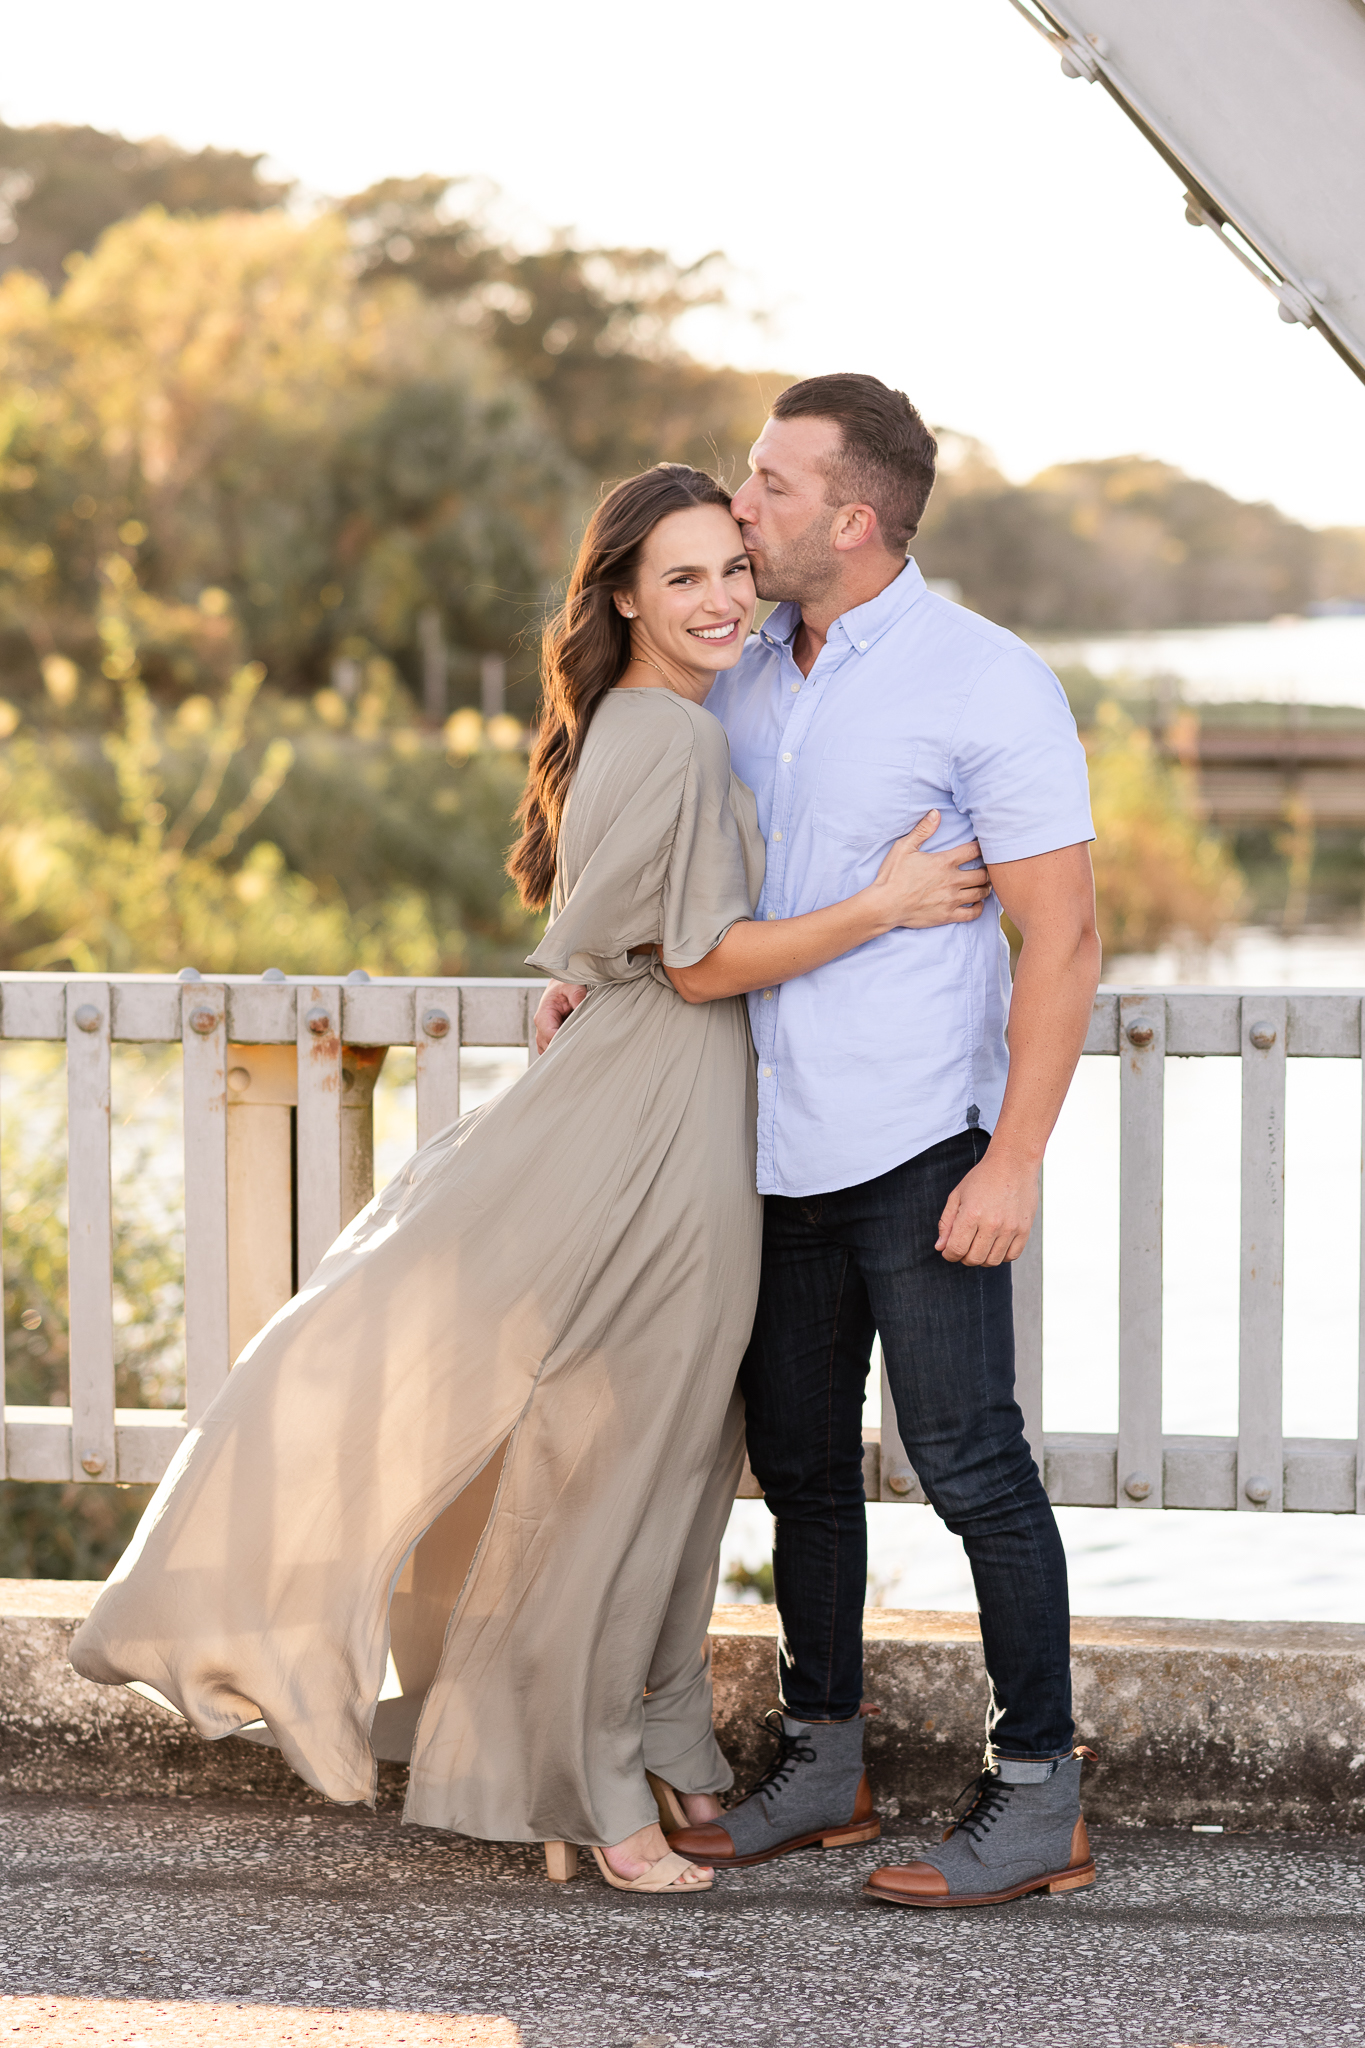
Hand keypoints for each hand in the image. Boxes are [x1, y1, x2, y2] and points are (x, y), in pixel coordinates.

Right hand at [534, 980, 587, 1053]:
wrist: (562, 983)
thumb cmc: (566, 985)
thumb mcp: (573, 987)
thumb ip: (578, 998)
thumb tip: (583, 1010)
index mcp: (544, 1015)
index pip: (550, 1036)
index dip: (563, 1042)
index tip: (578, 1044)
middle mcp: (541, 1025)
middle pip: (547, 1046)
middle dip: (563, 1049)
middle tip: (581, 1049)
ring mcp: (543, 1031)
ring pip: (548, 1050)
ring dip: (561, 1051)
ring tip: (577, 1049)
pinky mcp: (548, 1034)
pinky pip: (551, 1048)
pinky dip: (560, 1049)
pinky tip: (573, 1045)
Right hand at [869, 811, 990, 930]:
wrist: (884, 905)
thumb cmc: (892, 876)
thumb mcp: (904, 848)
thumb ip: (922, 830)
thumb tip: (936, 813)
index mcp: (944, 862)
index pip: (973, 850)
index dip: (982, 847)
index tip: (983, 847)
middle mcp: (952, 880)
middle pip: (982, 874)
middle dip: (987, 870)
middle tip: (987, 869)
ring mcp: (951, 899)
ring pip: (980, 893)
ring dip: (985, 888)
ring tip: (985, 884)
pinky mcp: (948, 915)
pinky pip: (972, 914)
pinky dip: (979, 908)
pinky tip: (978, 904)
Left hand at [936, 1148, 1038, 1265]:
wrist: (1013, 1164)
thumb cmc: (983, 1177)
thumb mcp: (957, 1195)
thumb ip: (946, 1223)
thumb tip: (940, 1247)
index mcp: (971, 1214)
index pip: (956, 1249)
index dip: (948, 1254)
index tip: (949, 1251)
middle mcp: (992, 1224)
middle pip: (974, 1259)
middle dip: (963, 1257)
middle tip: (964, 1247)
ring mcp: (1010, 1228)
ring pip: (992, 1261)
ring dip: (982, 1258)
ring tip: (979, 1245)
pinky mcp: (1024, 1230)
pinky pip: (1011, 1256)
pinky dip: (1001, 1256)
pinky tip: (995, 1244)